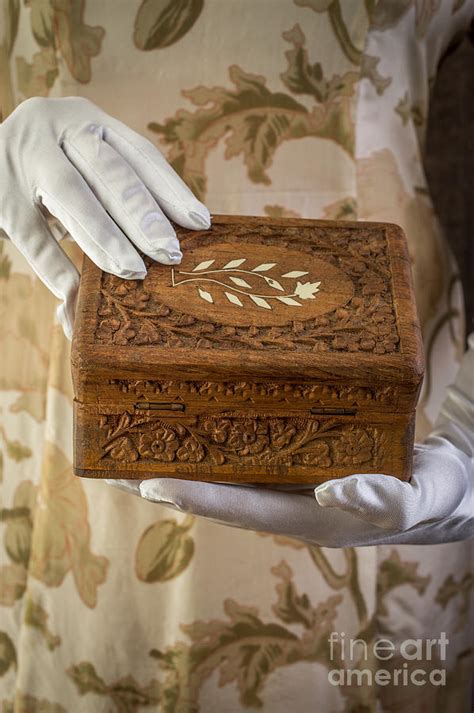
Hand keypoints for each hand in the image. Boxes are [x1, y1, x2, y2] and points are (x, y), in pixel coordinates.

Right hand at [0, 96, 209, 338]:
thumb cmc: (46, 170)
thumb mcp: (78, 163)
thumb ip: (114, 190)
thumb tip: (165, 244)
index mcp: (85, 118)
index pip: (138, 152)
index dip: (171, 188)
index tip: (200, 222)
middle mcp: (55, 127)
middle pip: (109, 171)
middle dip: (143, 215)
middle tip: (170, 254)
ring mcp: (22, 158)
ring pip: (73, 197)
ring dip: (106, 239)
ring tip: (133, 273)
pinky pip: (32, 236)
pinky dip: (56, 267)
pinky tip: (77, 294)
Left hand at [109, 335, 473, 546]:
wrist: (433, 484)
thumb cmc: (426, 496)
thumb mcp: (414, 499)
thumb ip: (384, 500)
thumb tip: (342, 491)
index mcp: (304, 514)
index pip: (238, 504)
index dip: (192, 494)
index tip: (144, 482)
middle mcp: (281, 492)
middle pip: (209, 481)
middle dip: (158, 466)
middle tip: (108, 445)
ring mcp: (280, 470)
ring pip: (215, 457)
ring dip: (172, 437)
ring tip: (125, 413)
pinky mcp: (287, 446)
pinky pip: (238, 436)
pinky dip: (206, 420)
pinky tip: (187, 395)